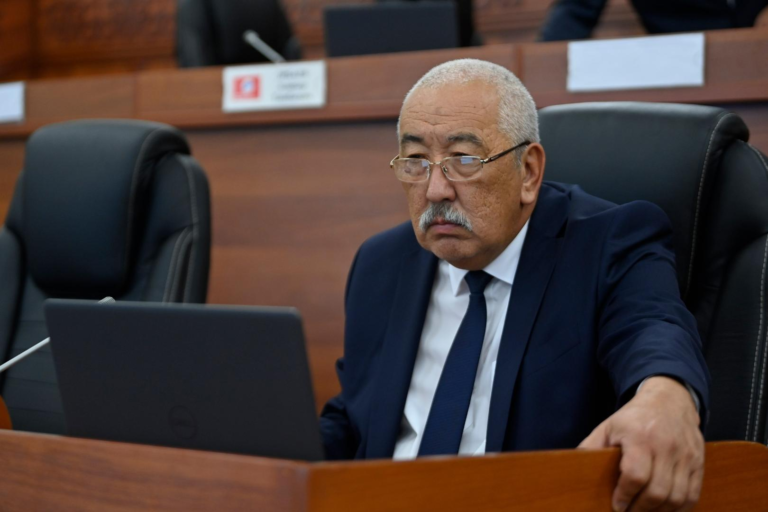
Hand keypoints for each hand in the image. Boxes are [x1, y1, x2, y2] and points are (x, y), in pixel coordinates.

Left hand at [578, 376, 703, 511]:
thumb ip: (591, 447)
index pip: (635, 475)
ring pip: (677, 497)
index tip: (617, 506)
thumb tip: (573, 468)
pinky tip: (663, 509)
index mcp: (640, 436)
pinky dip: (679, 508)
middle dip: (641, 509)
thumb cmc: (634, 418)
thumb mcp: (608, 427)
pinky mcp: (698, 462)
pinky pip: (692, 495)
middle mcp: (666, 446)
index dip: (625, 496)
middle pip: (658, 491)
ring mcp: (686, 455)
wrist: (669, 401)